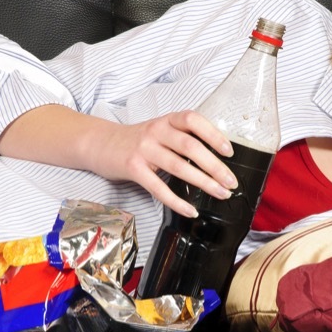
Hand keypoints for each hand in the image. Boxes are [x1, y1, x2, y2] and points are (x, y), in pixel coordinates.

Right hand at [97, 110, 239, 217]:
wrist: (100, 144)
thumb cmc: (136, 141)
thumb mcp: (160, 131)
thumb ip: (183, 138)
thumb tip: (216, 158)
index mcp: (167, 121)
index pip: (193, 120)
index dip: (214, 134)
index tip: (229, 151)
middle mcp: (156, 131)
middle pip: (190, 146)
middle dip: (215, 166)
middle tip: (230, 182)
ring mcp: (144, 149)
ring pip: (178, 166)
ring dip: (203, 182)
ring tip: (220, 194)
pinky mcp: (133, 168)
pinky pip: (159, 188)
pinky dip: (177, 201)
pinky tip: (191, 210)